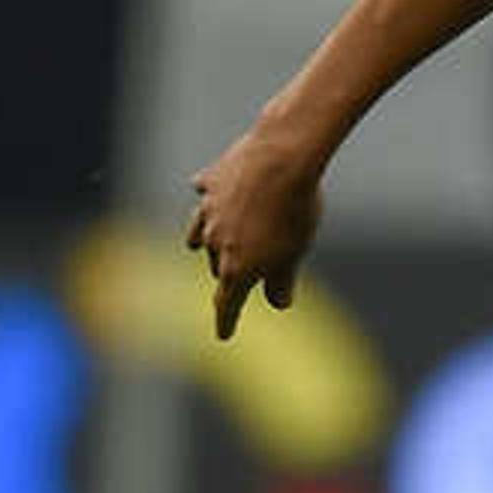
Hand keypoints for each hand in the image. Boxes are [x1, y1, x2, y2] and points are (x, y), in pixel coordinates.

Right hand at [186, 124, 327, 339]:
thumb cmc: (294, 209)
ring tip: (197, 246)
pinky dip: (207, 198)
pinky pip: (205, 194)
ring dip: (203, 241)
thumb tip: (279, 302)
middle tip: (237, 281)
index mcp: (236, 267)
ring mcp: (208, 209)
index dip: (226, 320)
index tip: (223, 335)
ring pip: (201, 232)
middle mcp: (214, 241)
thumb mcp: (295, 251)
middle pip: (218, 265)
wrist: (281, 157)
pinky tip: (204, 194)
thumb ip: (282, 279)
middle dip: (227, 274)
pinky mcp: (210, 180)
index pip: (227, 303)